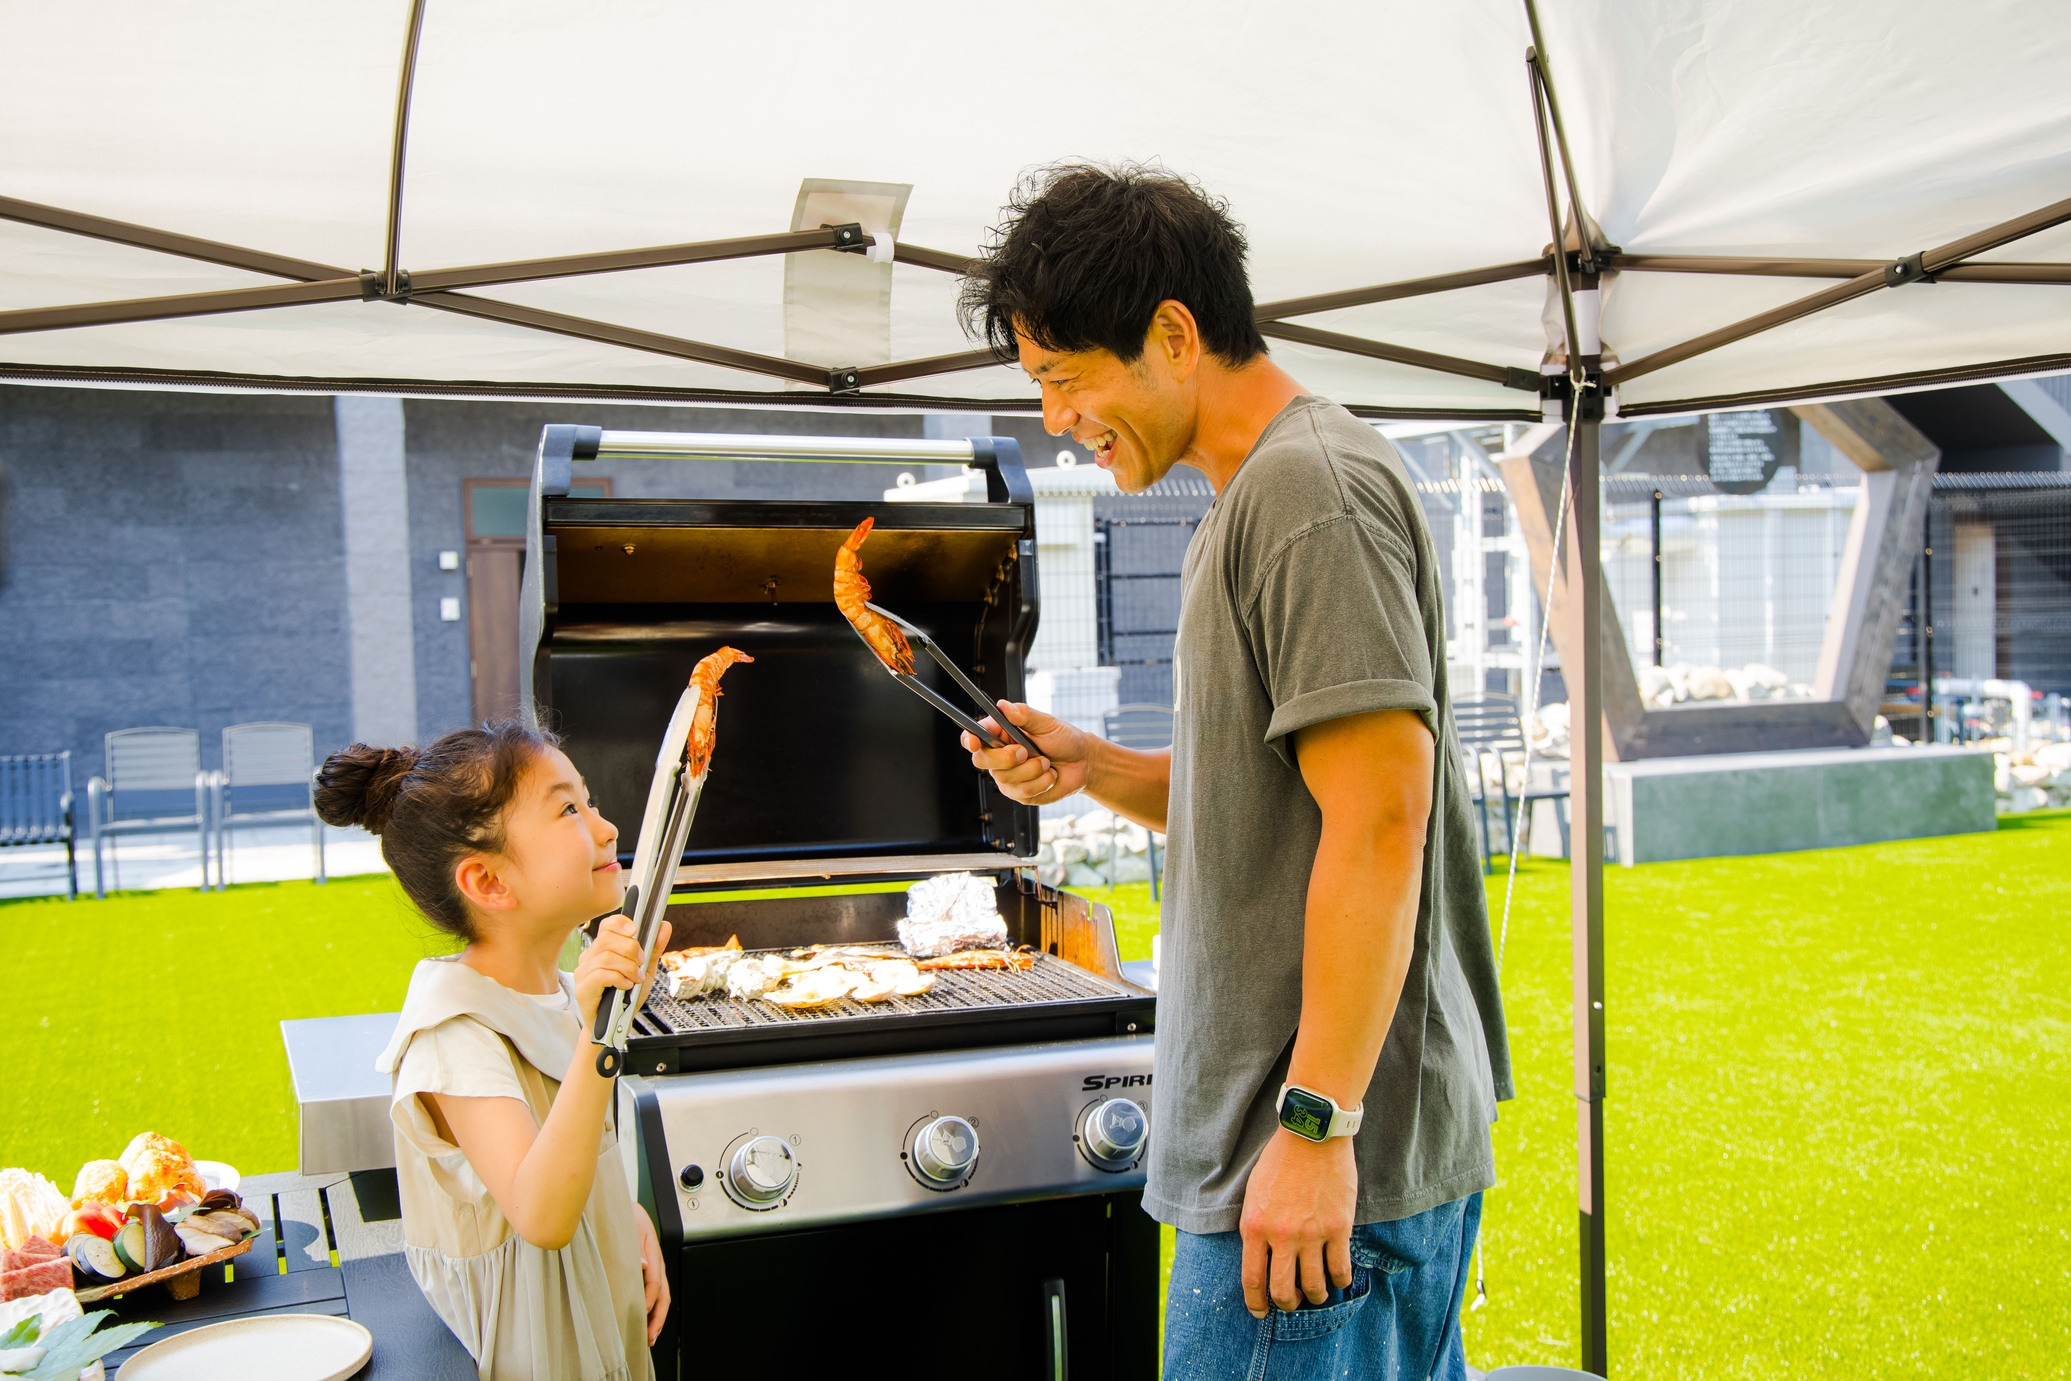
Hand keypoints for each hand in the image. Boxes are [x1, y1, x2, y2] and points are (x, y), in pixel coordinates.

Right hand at [573, 915, 669, 1031]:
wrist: (614, 1026)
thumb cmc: (625, 998)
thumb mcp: (644, 970)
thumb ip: (653, 949)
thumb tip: (664, 926)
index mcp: (603, 948)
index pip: (607, 925)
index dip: (621, 923)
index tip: (635, 931)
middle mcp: (589, 957)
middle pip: (608, 939)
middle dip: (630, 949)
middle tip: (640, 962)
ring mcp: (583, 973)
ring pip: (606, 957)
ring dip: (627, 966)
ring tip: (635, 978)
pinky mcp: (582, 989)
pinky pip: (600, 975)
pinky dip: (618, 978)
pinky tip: (626, 985)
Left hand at [637, 1206, 670, 1343]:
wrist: (620, 1206)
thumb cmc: (624, 1215)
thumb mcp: (629, 1226)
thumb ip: (635, 1246)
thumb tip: (643, 1265)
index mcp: (653, 1251)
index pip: (655, 1281)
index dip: (649, 1300)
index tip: (642, 1314)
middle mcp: (655, 1262)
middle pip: (664, 1294)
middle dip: (658, 1317)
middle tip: (650, 1335)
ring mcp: (651, 1267)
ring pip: (660, 1296)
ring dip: (656, 1317)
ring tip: (649, 1335)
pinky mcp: (645, 1270)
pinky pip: (652, 1292)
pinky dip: (650, 1308)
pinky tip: (643, 1318)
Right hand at [960, 701, 1091, 805]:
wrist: (1083, 763)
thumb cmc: (1064, 739)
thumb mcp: (1046, 723)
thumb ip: (1024, 714)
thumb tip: (1004, 706)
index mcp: (1001, 734)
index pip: (974, 736)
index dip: (970, 739)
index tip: (976, 741)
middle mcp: (999, 756)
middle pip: (982, 760)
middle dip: (1006, 758)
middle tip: (1026, 751)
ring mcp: (1007, 776)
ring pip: (1005, 779)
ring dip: (1032, 770)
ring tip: (1046, 763)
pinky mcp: (1019, 793)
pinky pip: (1022, 791)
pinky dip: (1041, 783)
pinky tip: (1049, 776)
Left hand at [1239, 1131, 1356, 1315]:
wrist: (1311, 1136)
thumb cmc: (1279, 1161)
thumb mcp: (1253, 1194)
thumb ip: (1256, 1227)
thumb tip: (1261, 1257)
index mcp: (1255, 1227)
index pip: (1253, 1279)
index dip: (1257, 1303)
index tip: (1261, 1312)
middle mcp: (1282, 1236)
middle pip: (1284, 1290)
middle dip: (1287, 1304)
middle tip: (1292, 1303)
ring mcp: (1312, 1234)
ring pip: (1315, 1286)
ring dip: (1316, 1296)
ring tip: (1317, 1294)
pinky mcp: (1338, 1228)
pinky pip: (1341, 1269)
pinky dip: (1340, 1281)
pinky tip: (1338, 1280)